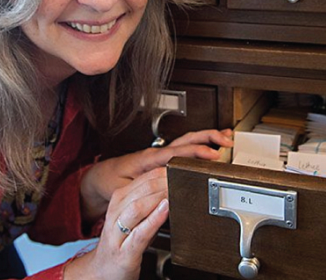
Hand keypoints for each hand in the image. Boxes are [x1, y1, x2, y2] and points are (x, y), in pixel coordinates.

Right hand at [64, 168, 169, 279]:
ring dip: (158, 196)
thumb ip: (149, 204)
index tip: (180, 166)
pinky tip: (165, 210)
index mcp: (119, 202)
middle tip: (182, 174)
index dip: (161, 171)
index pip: (141, 180)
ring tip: (175, 189)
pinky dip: (153, 219)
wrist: (102, 271)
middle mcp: (116, 213)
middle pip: (140, 190)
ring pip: (137, 207)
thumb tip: (172, 189)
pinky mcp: (125, 251)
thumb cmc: (121, 245)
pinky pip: (139, 232)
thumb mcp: (133, 220)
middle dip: (162, 181)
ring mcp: (118, 232)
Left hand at [81, 129, 232, 219]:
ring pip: (186, 142)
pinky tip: (210, 146)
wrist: (99, 178)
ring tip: (225, 137)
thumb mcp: (125, 188)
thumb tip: (164, 189)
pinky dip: (199, 146)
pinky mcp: (161, 160)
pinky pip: (183, 150)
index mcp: (147, 159)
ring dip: (206, 138)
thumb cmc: (110, 181)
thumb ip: (143, 187)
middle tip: (226, 140)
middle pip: (185, 140)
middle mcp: (155, 154)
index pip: (177, 152)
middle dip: (207, 137)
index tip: (213, 153)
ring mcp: (159, 155)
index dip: (196, 152)